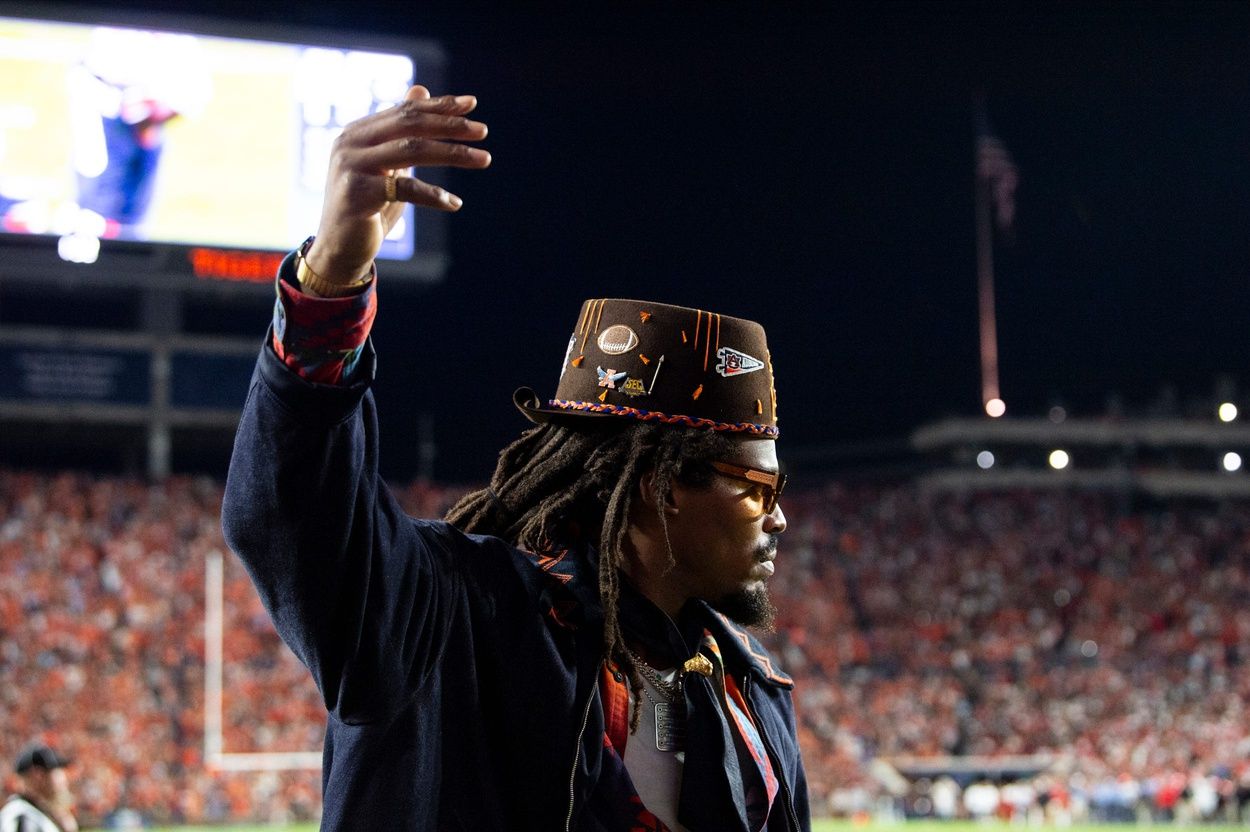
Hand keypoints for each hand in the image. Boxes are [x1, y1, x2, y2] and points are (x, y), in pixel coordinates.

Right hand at [306, 85, 489, 284]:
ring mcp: (351, 166)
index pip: (405, 111)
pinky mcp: (356, 193)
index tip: (471, 104)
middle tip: (482, 131)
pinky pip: (405, 189)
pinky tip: (454, 203)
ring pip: (412, 150)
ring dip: (453, 154)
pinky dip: (434, 196)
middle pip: (410, 125)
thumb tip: (421, 89)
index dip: (439, 106)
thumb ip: (402, 132)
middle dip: (450, 126)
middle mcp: (350, 143)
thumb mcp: (388, 164)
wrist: (339, 248)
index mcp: (358, 132)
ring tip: (483, 159)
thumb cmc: (368, 206)